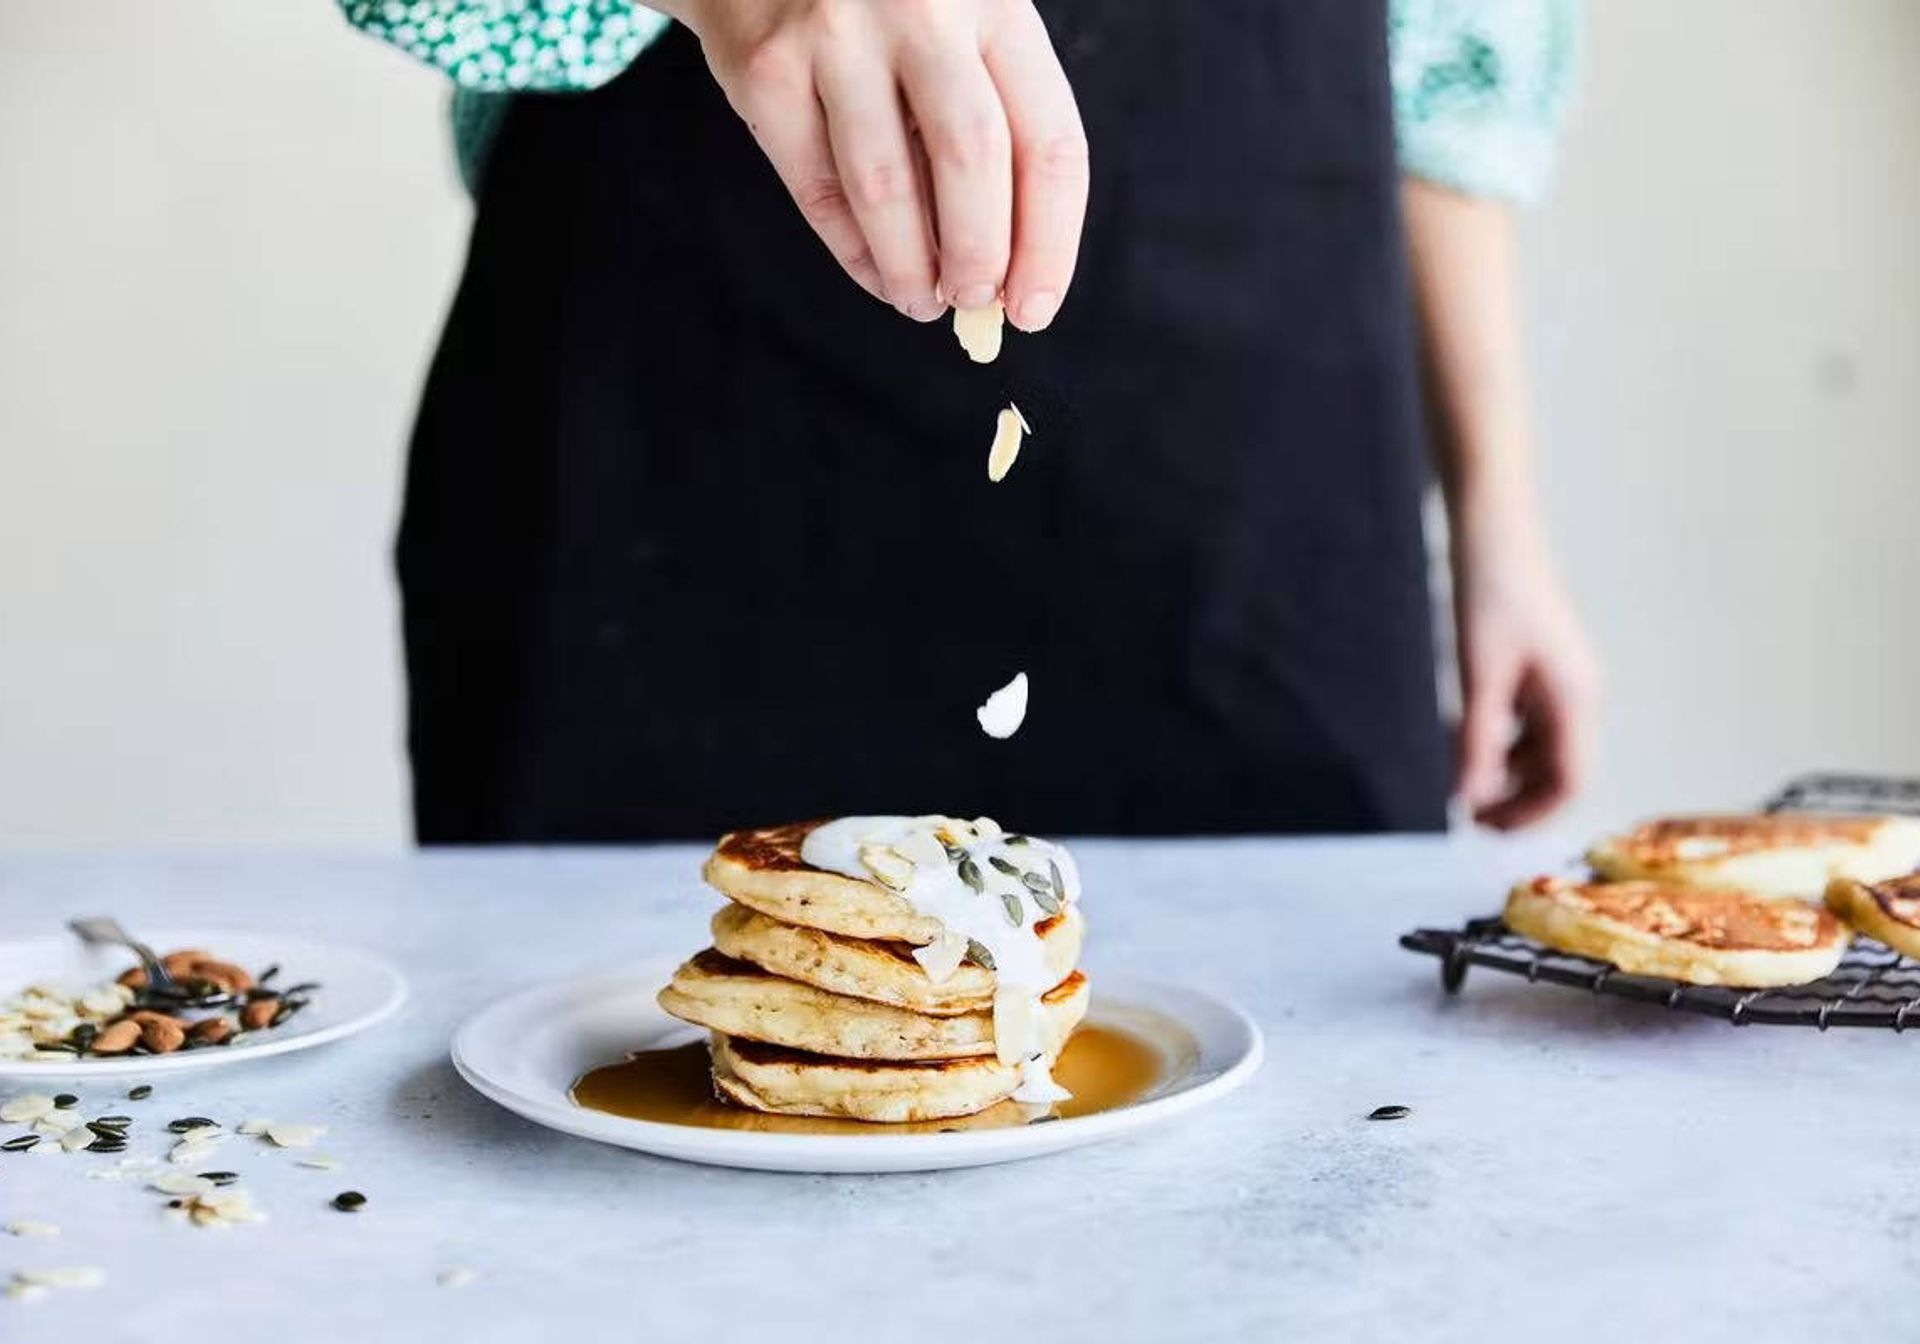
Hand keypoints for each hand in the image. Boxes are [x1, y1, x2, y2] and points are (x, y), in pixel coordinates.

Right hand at [661, 0, 1089, 328]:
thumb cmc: (889, 6)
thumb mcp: (961, 26)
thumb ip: (991, 122)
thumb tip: (1006, 269)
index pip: (1048, 140)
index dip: (1049, 242)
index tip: (1034, 306)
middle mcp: (922, 7)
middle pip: (972, 162)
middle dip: (979, 258)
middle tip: (973, 301)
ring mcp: (836, 35)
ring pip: (886, 187)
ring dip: (909, 268)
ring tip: (921, 302)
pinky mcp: (766, 69)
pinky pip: (819, 189)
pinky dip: (853, 250)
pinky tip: (875, 274)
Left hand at [1451, 514, 1599, 829]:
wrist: (1493, 529)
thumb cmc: (1490, 593)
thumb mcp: (1477, 675)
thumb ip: (1475, 740)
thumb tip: (1467, 798)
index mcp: (1574, 700)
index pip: (1569, 781)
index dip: (1530, 814)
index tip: (1484, 828)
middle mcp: (1575, 695)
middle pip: (1556, 769)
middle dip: (1514, 796)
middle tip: (1463, 812)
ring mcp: (1558, 681)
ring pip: (1537, 748)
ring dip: (1501, 769)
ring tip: (1454, 776)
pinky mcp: (1537, 667)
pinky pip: (1524, 721)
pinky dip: (1496, 738)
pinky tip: (1459, 738)